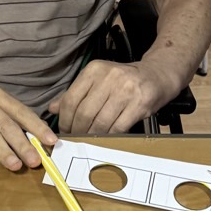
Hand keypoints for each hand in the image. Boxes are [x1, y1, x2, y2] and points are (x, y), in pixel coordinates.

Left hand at [47, 59, 169, 135]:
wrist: (158, 75)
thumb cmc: (124, 80)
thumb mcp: (98, 79)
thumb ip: (76, 93)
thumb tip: (52, 108)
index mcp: (94, 70)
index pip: (71, 99)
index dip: (65, 120)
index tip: (64, 130)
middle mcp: (109, 77)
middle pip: (84, 112)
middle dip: (77, 130)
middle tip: (75, 139)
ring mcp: (126, 90)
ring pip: (100, 122)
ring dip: (92, 136)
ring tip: (89, 141)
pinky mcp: (140, 104)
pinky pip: (118, 127)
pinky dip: (109, 137)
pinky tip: (105, 139)